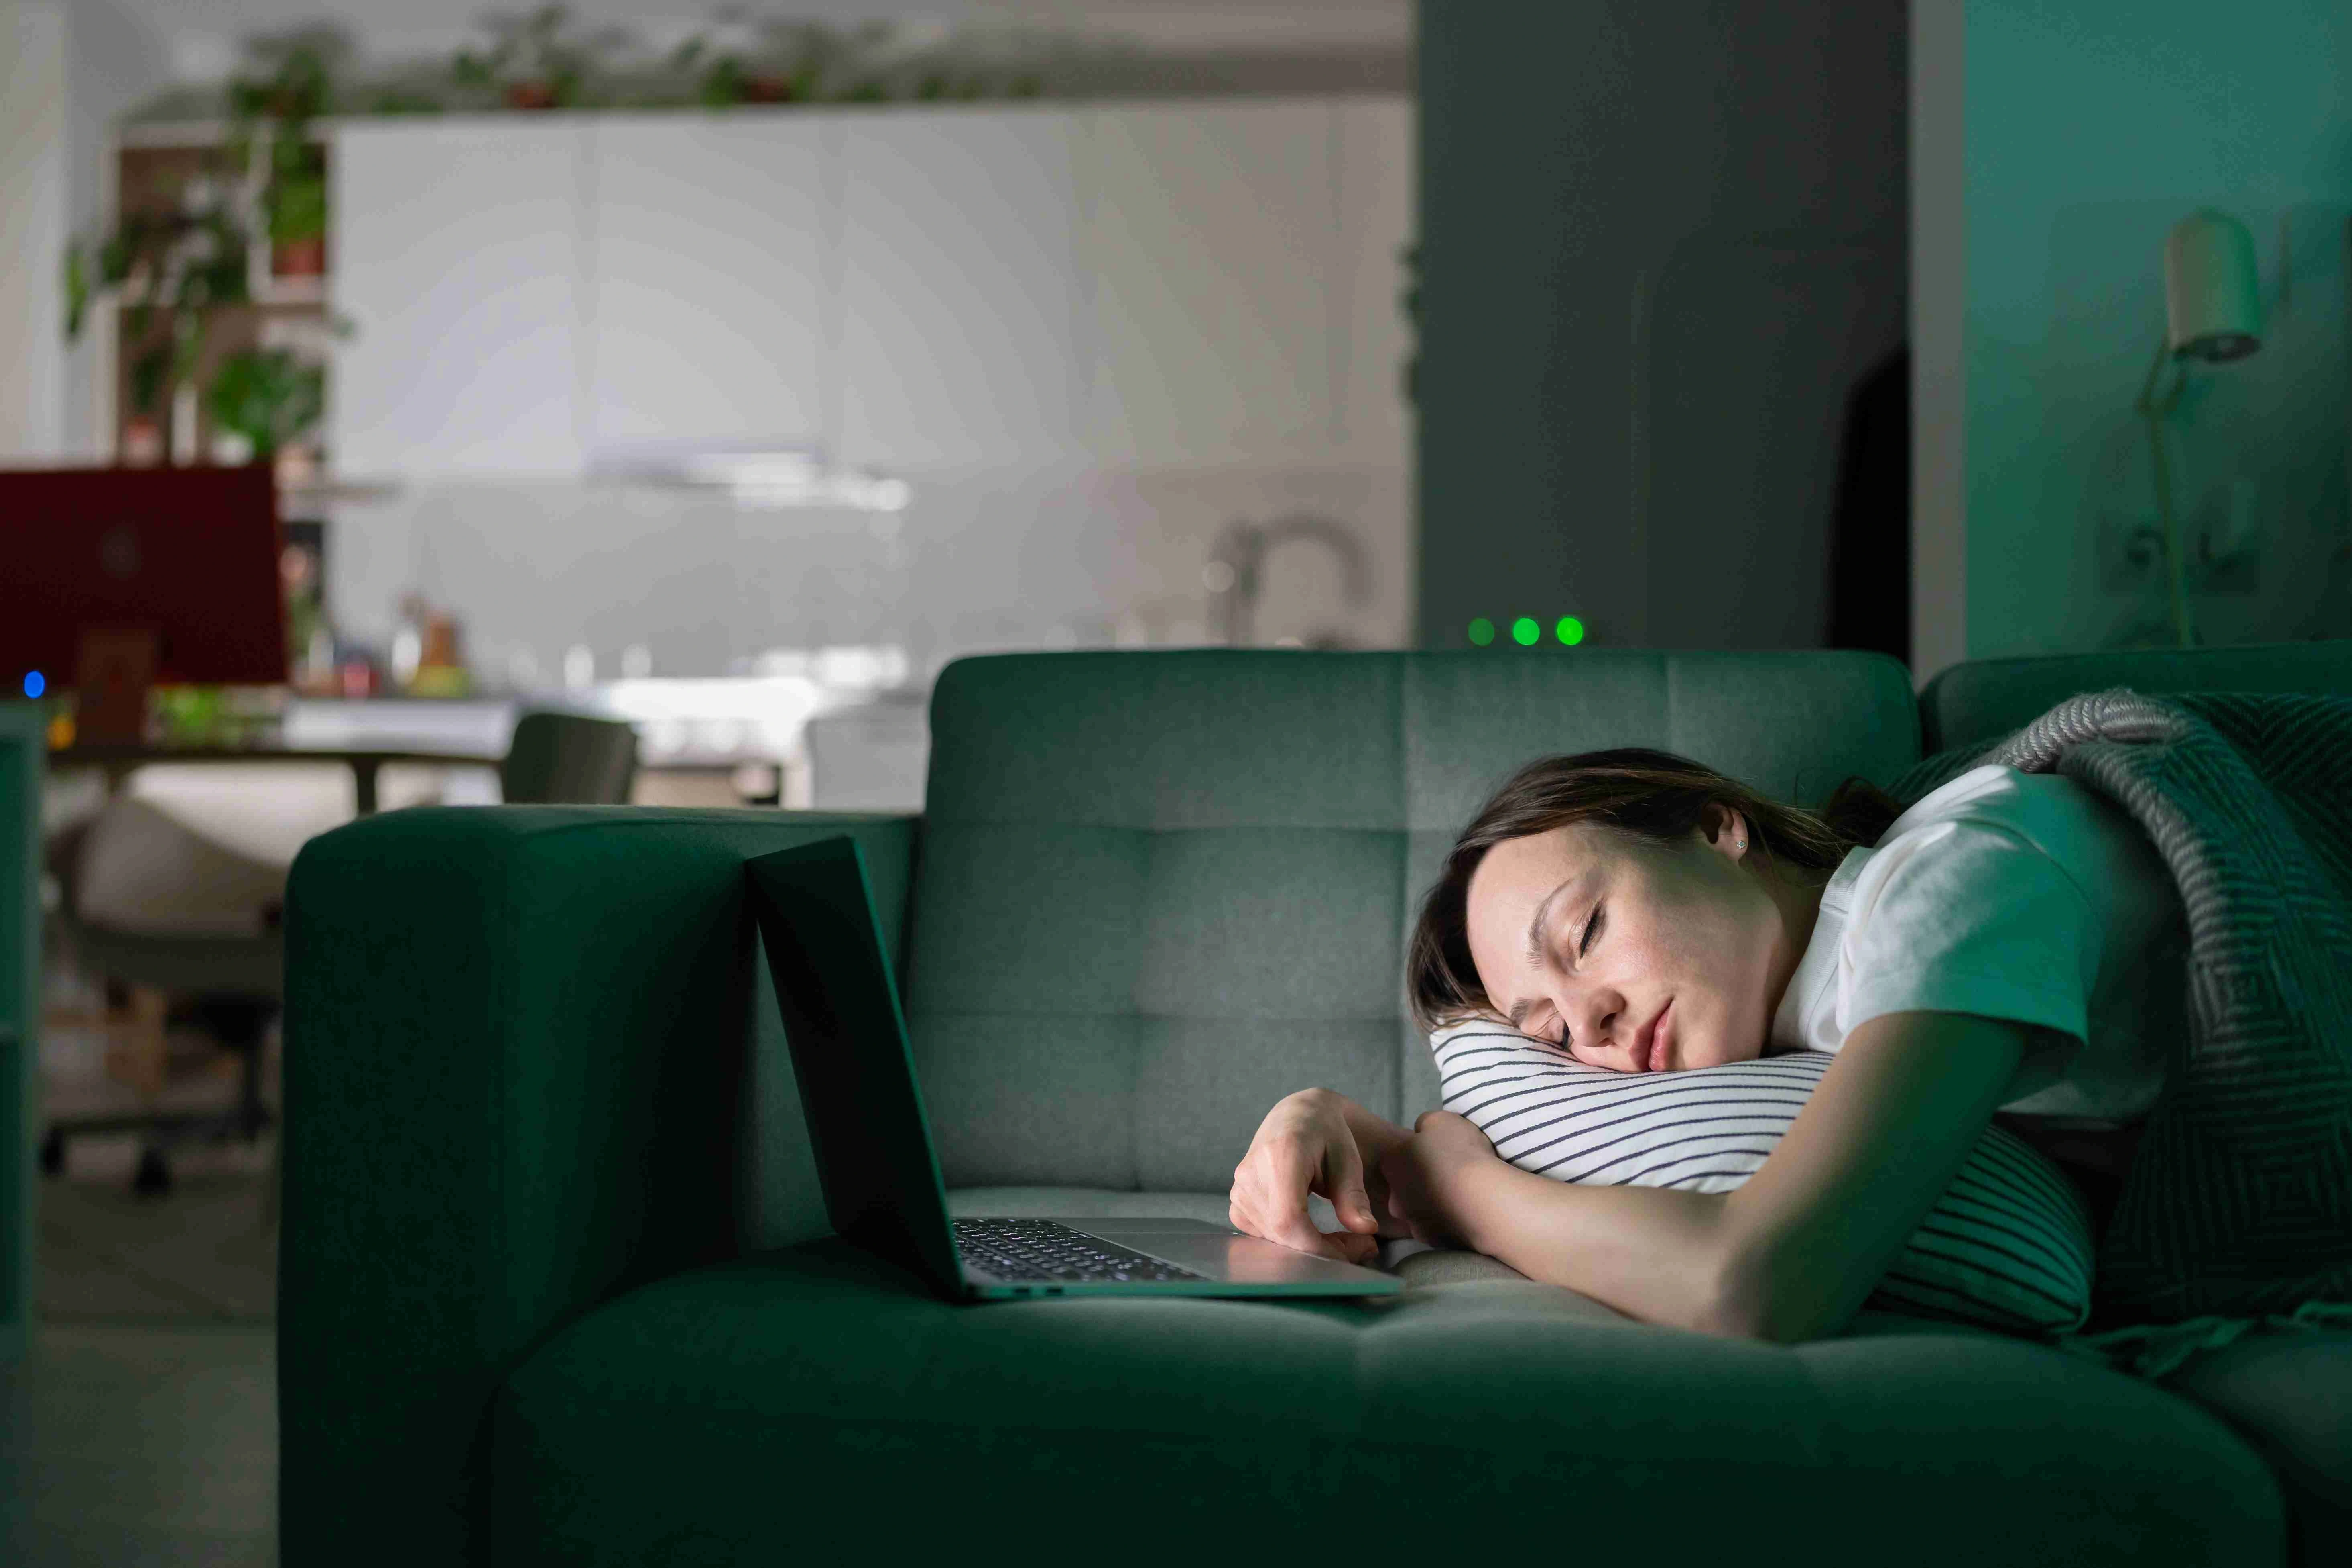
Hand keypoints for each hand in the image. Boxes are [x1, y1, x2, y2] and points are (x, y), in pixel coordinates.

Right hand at [1228, 1089, 1395, 1263]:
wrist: (1296, 1117)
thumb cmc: (1326, 1136)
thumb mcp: (1347, 1159)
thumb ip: (1353, 1195)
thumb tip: (1366, 1229)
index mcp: (1281, 1154)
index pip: (1289, 1219)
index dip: (1319, 1246)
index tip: (1353, 1252)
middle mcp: (1251, 1173)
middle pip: (1283, 1234)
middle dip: (1324, 1250)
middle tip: (1359, 1246)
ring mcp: (1239, 1189)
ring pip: (1275, 1240)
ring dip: (1310, 1247)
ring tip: (1340, 1236)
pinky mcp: (1237, 1202)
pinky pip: (1264, 1237)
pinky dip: (1292, 1242)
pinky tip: (1311, 1230)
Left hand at [1376, 1111, 1499, 1248]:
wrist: (1483, 1197)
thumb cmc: (1459, 1154)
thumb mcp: (1440, 1121)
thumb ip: (1425, 1125)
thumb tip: (1423, 1133)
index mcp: (1391, 1164)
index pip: (1397, 1158)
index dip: (1418, 1154)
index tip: (1438, 1154)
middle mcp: (1395, 1198)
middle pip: (1406, 1188)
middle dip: (1423, 1183)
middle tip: (1450, 1175)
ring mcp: (1413, 1223)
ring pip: (1422, 1211)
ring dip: (1437, 1204)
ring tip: (1463, 1195)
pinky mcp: (1434, 1243)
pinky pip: (1440, 1229)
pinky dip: (1451, 1222)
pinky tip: (1468, 1212)